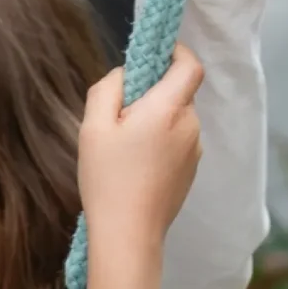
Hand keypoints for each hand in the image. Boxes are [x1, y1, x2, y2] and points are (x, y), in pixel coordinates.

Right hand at [77, 50, 203, 288]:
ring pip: (176, 119)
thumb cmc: (108, 180)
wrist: (129, 236)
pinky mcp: (191, 172)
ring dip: (155, 122)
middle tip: (119, 117)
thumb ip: (108, 88)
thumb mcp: (93, 127)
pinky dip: (159, 144)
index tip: (154, 56)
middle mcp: (190, 126)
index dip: (176, 53)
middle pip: (178, 93)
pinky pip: (177, 143)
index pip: (190, 64)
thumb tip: (124, 75)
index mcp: (169, 108)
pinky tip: (135, 168)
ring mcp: (194, 151)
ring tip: (123, 149)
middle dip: (153, 95)